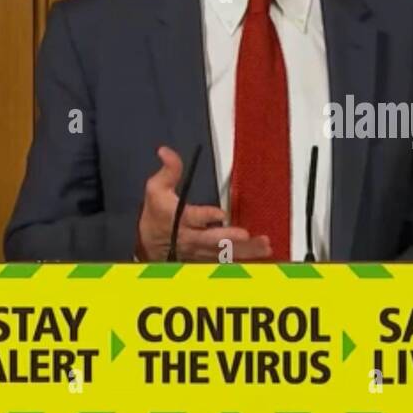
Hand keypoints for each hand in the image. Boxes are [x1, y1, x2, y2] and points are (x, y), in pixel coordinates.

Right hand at [135, 146, 271, 261]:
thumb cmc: (156, 214)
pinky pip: (226, 261)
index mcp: (179, 219)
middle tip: (245, 235)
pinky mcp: (207, 258)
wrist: (148, 244)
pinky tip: (261, 254)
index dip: (205, 216)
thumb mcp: (156, 189)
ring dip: (244, 250)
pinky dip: (244, 258)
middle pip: (210, 239)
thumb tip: (167, 151)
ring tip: (263, 246)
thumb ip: (168, 171)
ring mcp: (200, 250)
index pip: (192, 218)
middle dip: (228, 238)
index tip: (219, 213)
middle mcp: (191, 237)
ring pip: (223, 253)